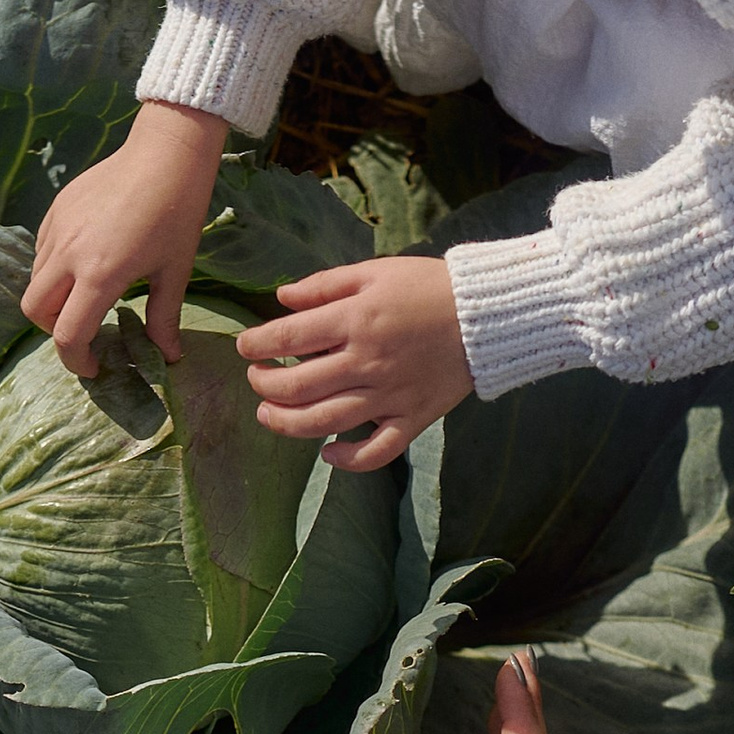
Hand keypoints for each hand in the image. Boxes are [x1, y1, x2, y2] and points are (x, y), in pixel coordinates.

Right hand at [22, 100, 229, 374]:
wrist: (165, 153)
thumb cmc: (177, 213)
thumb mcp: (174, 271)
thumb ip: (164, 317)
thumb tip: (169, 357)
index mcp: (100, 275)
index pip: (68, 335)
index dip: (77, 360)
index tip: (94, 366)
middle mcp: (69, 255)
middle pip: (35, 311)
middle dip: (54, 331)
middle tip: (85, 332)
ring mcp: (58, 230)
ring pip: (35, 280)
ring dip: (53, 299)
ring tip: (86, 297)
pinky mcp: (56, 210)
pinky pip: (42, 251)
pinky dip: (54, 269)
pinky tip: (85, 262)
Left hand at [235, 255, 472, 471]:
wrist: (487, 314)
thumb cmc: (428, 287)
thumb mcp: (375, 272)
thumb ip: (325, 285)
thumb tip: (280, 299)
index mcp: (356, 320)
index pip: (290, 338)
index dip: (257, 344)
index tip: (245, 347)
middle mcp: (368, 362)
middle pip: (299, 385)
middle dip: (265, 384)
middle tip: (256, 379)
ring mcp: (391, 395)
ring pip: (326, 421)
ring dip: (288, 423)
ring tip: (269, 414)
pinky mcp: (413, 418)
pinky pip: (377, 451)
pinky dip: (349, 460)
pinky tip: (328, 454)